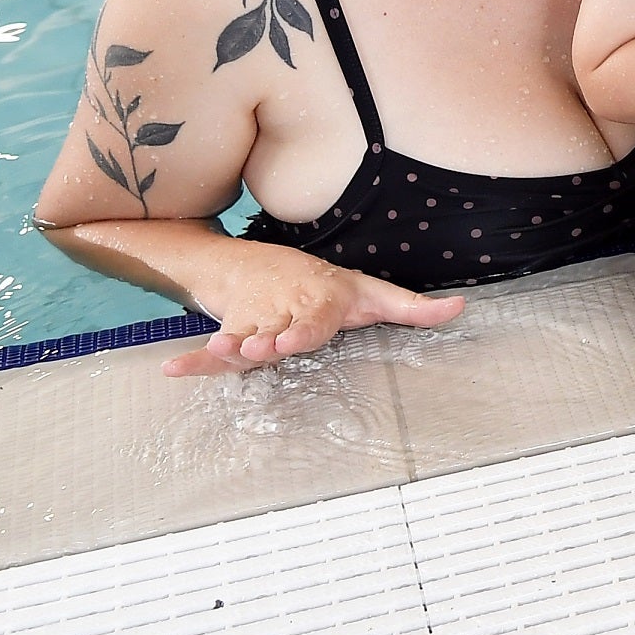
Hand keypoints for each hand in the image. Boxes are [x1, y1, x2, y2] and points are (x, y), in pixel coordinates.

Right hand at [166, 243, 463, 376]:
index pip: (317, 320)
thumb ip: (413, 307)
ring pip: (242, 341)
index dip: (304, 330)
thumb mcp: (372, 294)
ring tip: (220, 351)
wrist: (255, 266)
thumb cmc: (329, 288)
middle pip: (277, 332)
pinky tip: (173, 369)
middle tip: (258, 347)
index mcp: (323, 302)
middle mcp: (286, 311)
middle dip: (267, 340)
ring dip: (228, 350)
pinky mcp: (230, 332)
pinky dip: (193, 360)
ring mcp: (255, 322)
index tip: (290, 340)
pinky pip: (212, 349)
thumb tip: (461, 307)